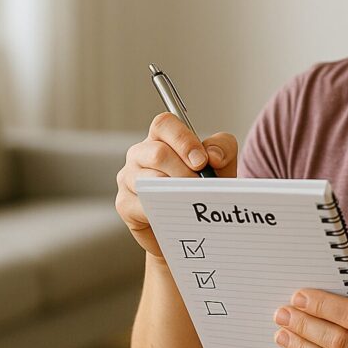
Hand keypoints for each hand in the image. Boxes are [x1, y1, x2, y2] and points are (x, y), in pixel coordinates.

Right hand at [115, 112, 237, 257]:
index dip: (183, 140)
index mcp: (161, 138)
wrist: (194, 223)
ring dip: (175, 192)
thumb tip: (213, 155)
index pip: (164, 124)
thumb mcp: (221, 164)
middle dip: (184, 173)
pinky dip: (164, 212)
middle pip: (157, 154)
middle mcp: (140, 154)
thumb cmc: (202, 187)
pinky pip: (142, 206)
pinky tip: (179, 216)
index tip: (201, 162)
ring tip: (193, 201)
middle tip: (201, 187)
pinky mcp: (125, 204)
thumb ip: (222, 149)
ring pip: (150, 180)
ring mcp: (129, 178)